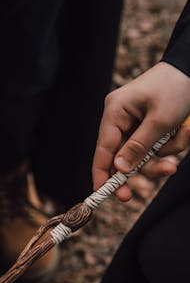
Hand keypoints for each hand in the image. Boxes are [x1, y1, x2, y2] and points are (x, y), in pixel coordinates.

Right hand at [92, 62, 189, 199]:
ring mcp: (134, 123)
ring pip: (143, 154)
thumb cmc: (175, 89)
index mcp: (115, 112)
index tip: (102, 194)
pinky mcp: (148, 126)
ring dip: (165, 152)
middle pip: (123, 156)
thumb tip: (119, 170)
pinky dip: (171, 143)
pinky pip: (155, 146)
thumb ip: (138, 147)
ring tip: (184, 135)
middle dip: (144, 167)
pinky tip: (185, 130)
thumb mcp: (160, 121)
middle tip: (147, 187)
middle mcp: (120, 118)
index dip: (102, 173)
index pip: (103, 149)